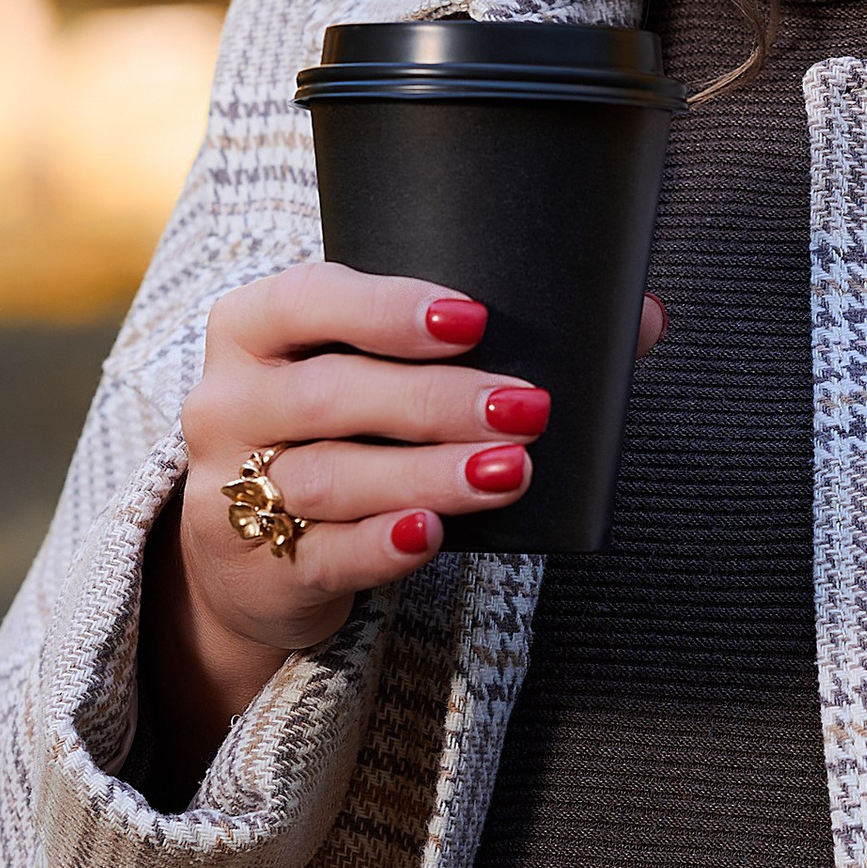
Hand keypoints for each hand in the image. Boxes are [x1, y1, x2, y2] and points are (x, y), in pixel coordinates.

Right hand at [141, 262, 664, 778]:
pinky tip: (434, 534)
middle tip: (526, 407)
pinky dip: (383, 544)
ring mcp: (231, 490)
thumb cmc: (344, 435)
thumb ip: (488, 341)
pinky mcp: (256, 568)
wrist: (252, 556)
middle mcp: (227, 401)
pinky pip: (324, 554)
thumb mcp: (379, 375)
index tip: (472, 318)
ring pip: (331, 479)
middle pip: (330, 395)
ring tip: (511, 472)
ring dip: (428, 474)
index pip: (306, 299)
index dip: (385, 308)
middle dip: (435, 401)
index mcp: (254, 328)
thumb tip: (639, 316)